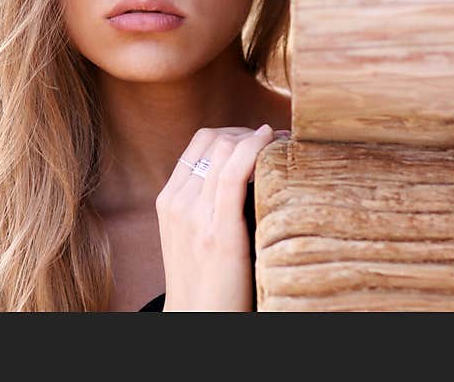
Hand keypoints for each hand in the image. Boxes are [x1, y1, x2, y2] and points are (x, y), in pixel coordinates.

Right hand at [155, 124, 275, 310]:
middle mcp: (177, 202)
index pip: (200, 142)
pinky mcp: (218, 232)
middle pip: (213, 139)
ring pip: (224, 149)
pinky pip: (234, 173)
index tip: (260, 137)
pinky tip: (272, 143)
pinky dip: (254, 149)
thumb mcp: (193, 235)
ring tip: (284, 143)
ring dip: (258, 138)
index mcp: (169, 200)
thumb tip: (245, 174)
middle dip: (249, 132)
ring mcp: (194, 215)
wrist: (197, 321)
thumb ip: (206, 204)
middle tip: (279, 139)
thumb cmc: (206, 281)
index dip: (234, 132)